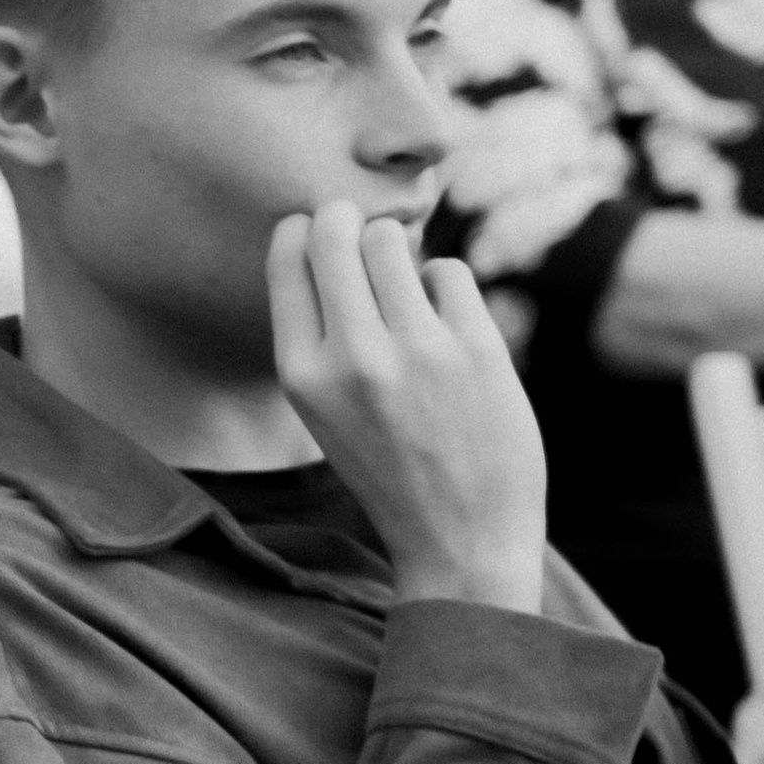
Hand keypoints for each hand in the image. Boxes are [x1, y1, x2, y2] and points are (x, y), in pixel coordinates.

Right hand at [267, 203, 547, 614]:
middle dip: (349, 222)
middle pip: (337, 231)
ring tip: (406, 287)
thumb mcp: (325, 415)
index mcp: (302, 377)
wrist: (461, 541)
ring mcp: (417, 351)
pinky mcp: (476, 348)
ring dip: (398, 251)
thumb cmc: (390, 472)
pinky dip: (445, 287)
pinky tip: (445, 324)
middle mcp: (353, 358)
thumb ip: (319, 340)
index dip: (305, 232)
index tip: (320, 239)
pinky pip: (448, 271)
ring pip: (392, 240)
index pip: (287, 256)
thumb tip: (331, 239)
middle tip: (365, 239)